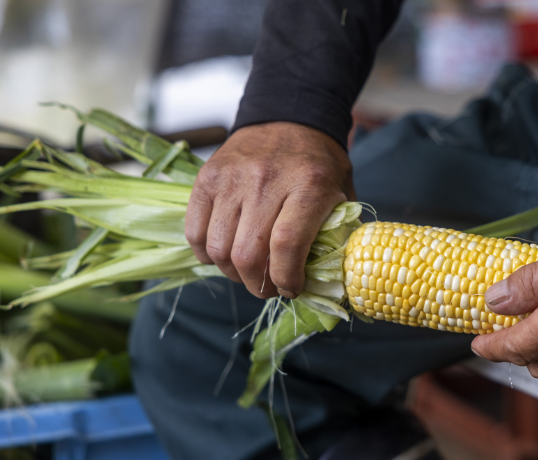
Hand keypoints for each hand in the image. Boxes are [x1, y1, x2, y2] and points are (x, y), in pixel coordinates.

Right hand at [185, 122, 354, 298]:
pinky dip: (207, 254)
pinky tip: (225, 253)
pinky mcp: (206, 178)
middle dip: (259, 285)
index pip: (286, 245)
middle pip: (248, 254)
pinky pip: (194, 232)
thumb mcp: (343, 194)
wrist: (289, 118)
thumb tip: (328, 282)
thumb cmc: (319, 164)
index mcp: (308, 185)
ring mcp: (231, 178)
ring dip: (233, 273)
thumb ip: (338, 235)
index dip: (286, 278)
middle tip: (270, 287)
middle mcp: (266, 180)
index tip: (292, 289)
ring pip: (219, 249)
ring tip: (249, 272)